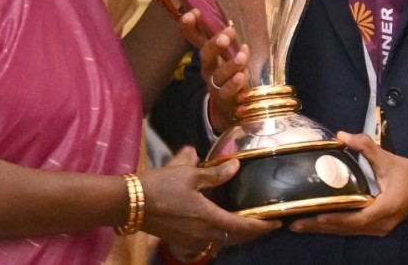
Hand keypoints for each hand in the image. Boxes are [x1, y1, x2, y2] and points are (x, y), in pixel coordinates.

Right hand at [139, 159, 278, 254]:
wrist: (130, 203)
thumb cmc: (160, 186)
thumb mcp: (189, 175)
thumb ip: (215, 174)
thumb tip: (235, 166)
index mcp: (209, 218)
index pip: (244, 227)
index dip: (262, 226)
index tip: (276, 223)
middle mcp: (204, 235)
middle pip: (236, 238)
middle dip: (252, 233)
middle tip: (264, 222)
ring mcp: (191, 241)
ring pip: (222, 241)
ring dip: (235, 235)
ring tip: (244, 222)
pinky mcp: (180, 240)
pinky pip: (207, 241)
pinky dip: (218, 234)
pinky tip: (218, 223)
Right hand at [187, 24, 249, 133]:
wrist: (228, 108)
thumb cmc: (229, 74)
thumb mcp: (227, 55)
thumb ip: (228, 38)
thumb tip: (232, 17)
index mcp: (208, 54)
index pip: (194, 37)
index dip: (190, 26)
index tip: (194, 12)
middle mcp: (208, 68)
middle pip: (206, 56)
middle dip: (214, 46)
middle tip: (225, 37)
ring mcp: (216, 85)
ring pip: (219, 75)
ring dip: (230, 65)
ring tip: (241, 57)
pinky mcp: (225, 100)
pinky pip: (228, 93)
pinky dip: (234, 85)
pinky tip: (242, 77)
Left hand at [289, 132, 407, 236]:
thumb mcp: (387, 158)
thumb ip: (364, 146)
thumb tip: (341, 135)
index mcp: (385, 209)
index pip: (354, 218)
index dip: (334, 217)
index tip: (313, 214)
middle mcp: (381, 224)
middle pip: (346, 229)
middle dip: (320, 226)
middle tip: (294, 224)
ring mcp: (380, 228)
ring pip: (348, 231)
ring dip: (325, 229)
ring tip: (300, 225)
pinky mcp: (378, 226)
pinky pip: (353, 229)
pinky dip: (336, 226)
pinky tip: (319, 223)